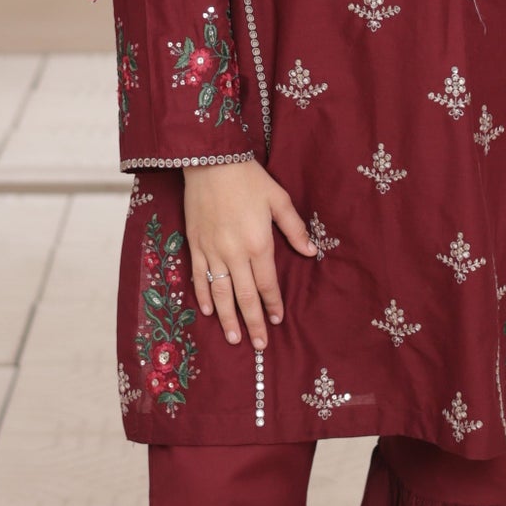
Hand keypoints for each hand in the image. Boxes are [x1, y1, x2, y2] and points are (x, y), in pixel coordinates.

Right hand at [182, 159, 313, 345]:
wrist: (209, 161)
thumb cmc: (248, 178)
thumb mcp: (278, 199)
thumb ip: (294, 228)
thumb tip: (310, 251)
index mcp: (258, 243)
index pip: (267, 283)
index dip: (273, 304)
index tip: (278, 320)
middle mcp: (234, 253)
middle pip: (244, 296)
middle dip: (253, 322)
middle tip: (259, 345)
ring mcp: (212, 251)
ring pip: (221, 293)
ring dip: (227, 318)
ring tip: (234, 338)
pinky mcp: (195, 244)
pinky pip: (199, 277)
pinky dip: (204, 296)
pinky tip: (209, 311)